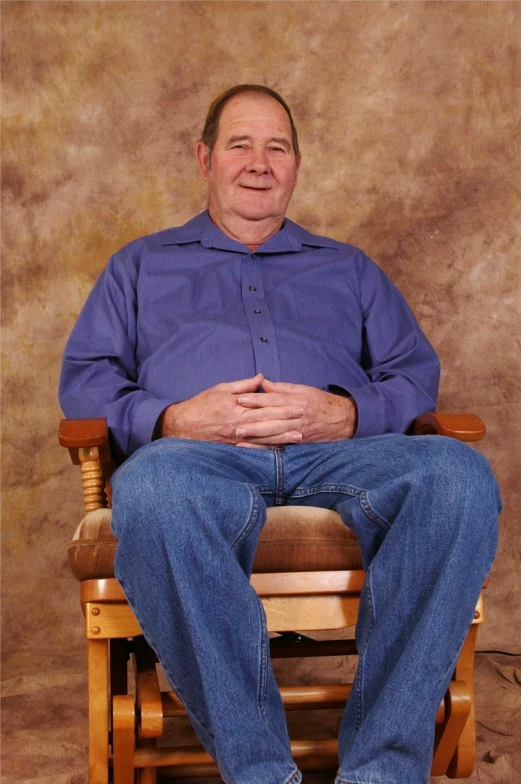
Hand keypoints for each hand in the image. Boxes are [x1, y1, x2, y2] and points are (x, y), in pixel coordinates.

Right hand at [159, 374, 303, 445]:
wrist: (181, 426)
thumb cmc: (201, 405)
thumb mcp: (220, 389)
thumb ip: (243, 385)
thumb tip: (261, 378)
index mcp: (236, 408)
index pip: (264, 407)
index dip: (282, 406)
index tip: (297, 404)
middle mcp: (237, 424)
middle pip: (267, 422)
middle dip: (287, 420)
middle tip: (304, 418)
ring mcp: (236, 438)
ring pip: (263, 438)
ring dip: (282, 438)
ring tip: (298, 437)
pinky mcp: (233, 447)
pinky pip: (253, 449)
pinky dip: (267, 449)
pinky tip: (280, 449)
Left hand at [234, 379, 356, 446]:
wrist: (342, 420)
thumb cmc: (320, 402)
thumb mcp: (304, 389)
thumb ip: (283, 388)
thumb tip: (264, 383)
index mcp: (297, 402)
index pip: (274, 400)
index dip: (257, 400)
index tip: (241, 398)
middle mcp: (297, 418)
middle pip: (272, 419)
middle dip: (253, 421)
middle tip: (235, 422)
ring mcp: (298, 432)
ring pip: (274, 435)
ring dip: (256, 437)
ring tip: (239, 436)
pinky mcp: (298, 443)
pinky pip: (279, 447)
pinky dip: (265, 448)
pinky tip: (252, 448)